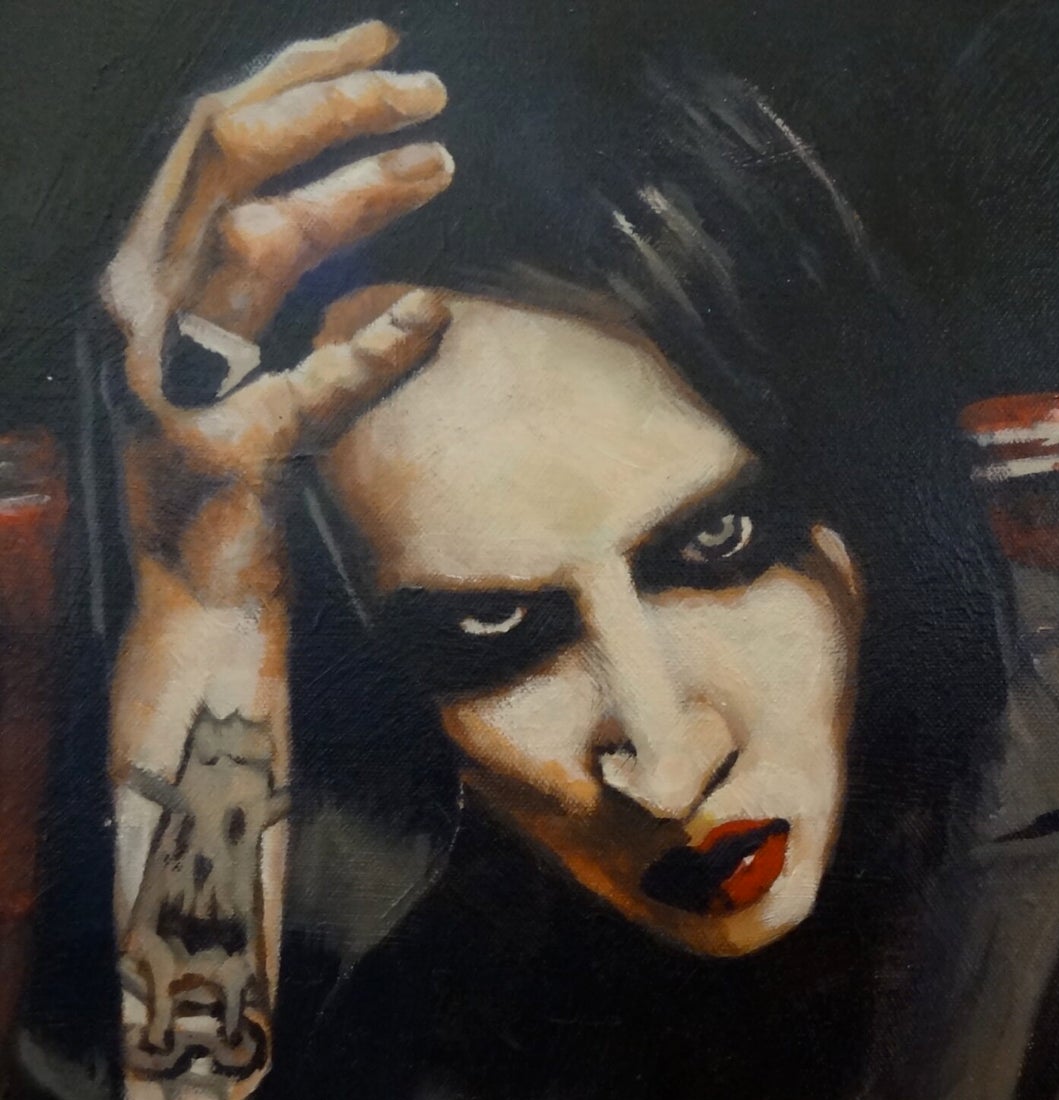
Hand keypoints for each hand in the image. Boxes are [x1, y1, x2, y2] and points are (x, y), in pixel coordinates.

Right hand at [100, 19, 452, 603]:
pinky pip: (304, 388)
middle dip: (330, 104)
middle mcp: (137, 308)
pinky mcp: (222, 458)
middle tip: (428, 91)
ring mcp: (170, 381)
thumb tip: (357, 187)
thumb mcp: (239, 352)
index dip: (295, 76)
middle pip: (222, 155)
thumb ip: (271, 274)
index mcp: (142, 274)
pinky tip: (432, 319)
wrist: (195, 605)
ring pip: (254, 242)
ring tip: (442, 164)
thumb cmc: (235, 475)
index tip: (381, 41)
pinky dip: (372, 349)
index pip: (208, 138)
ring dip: (356, 192)